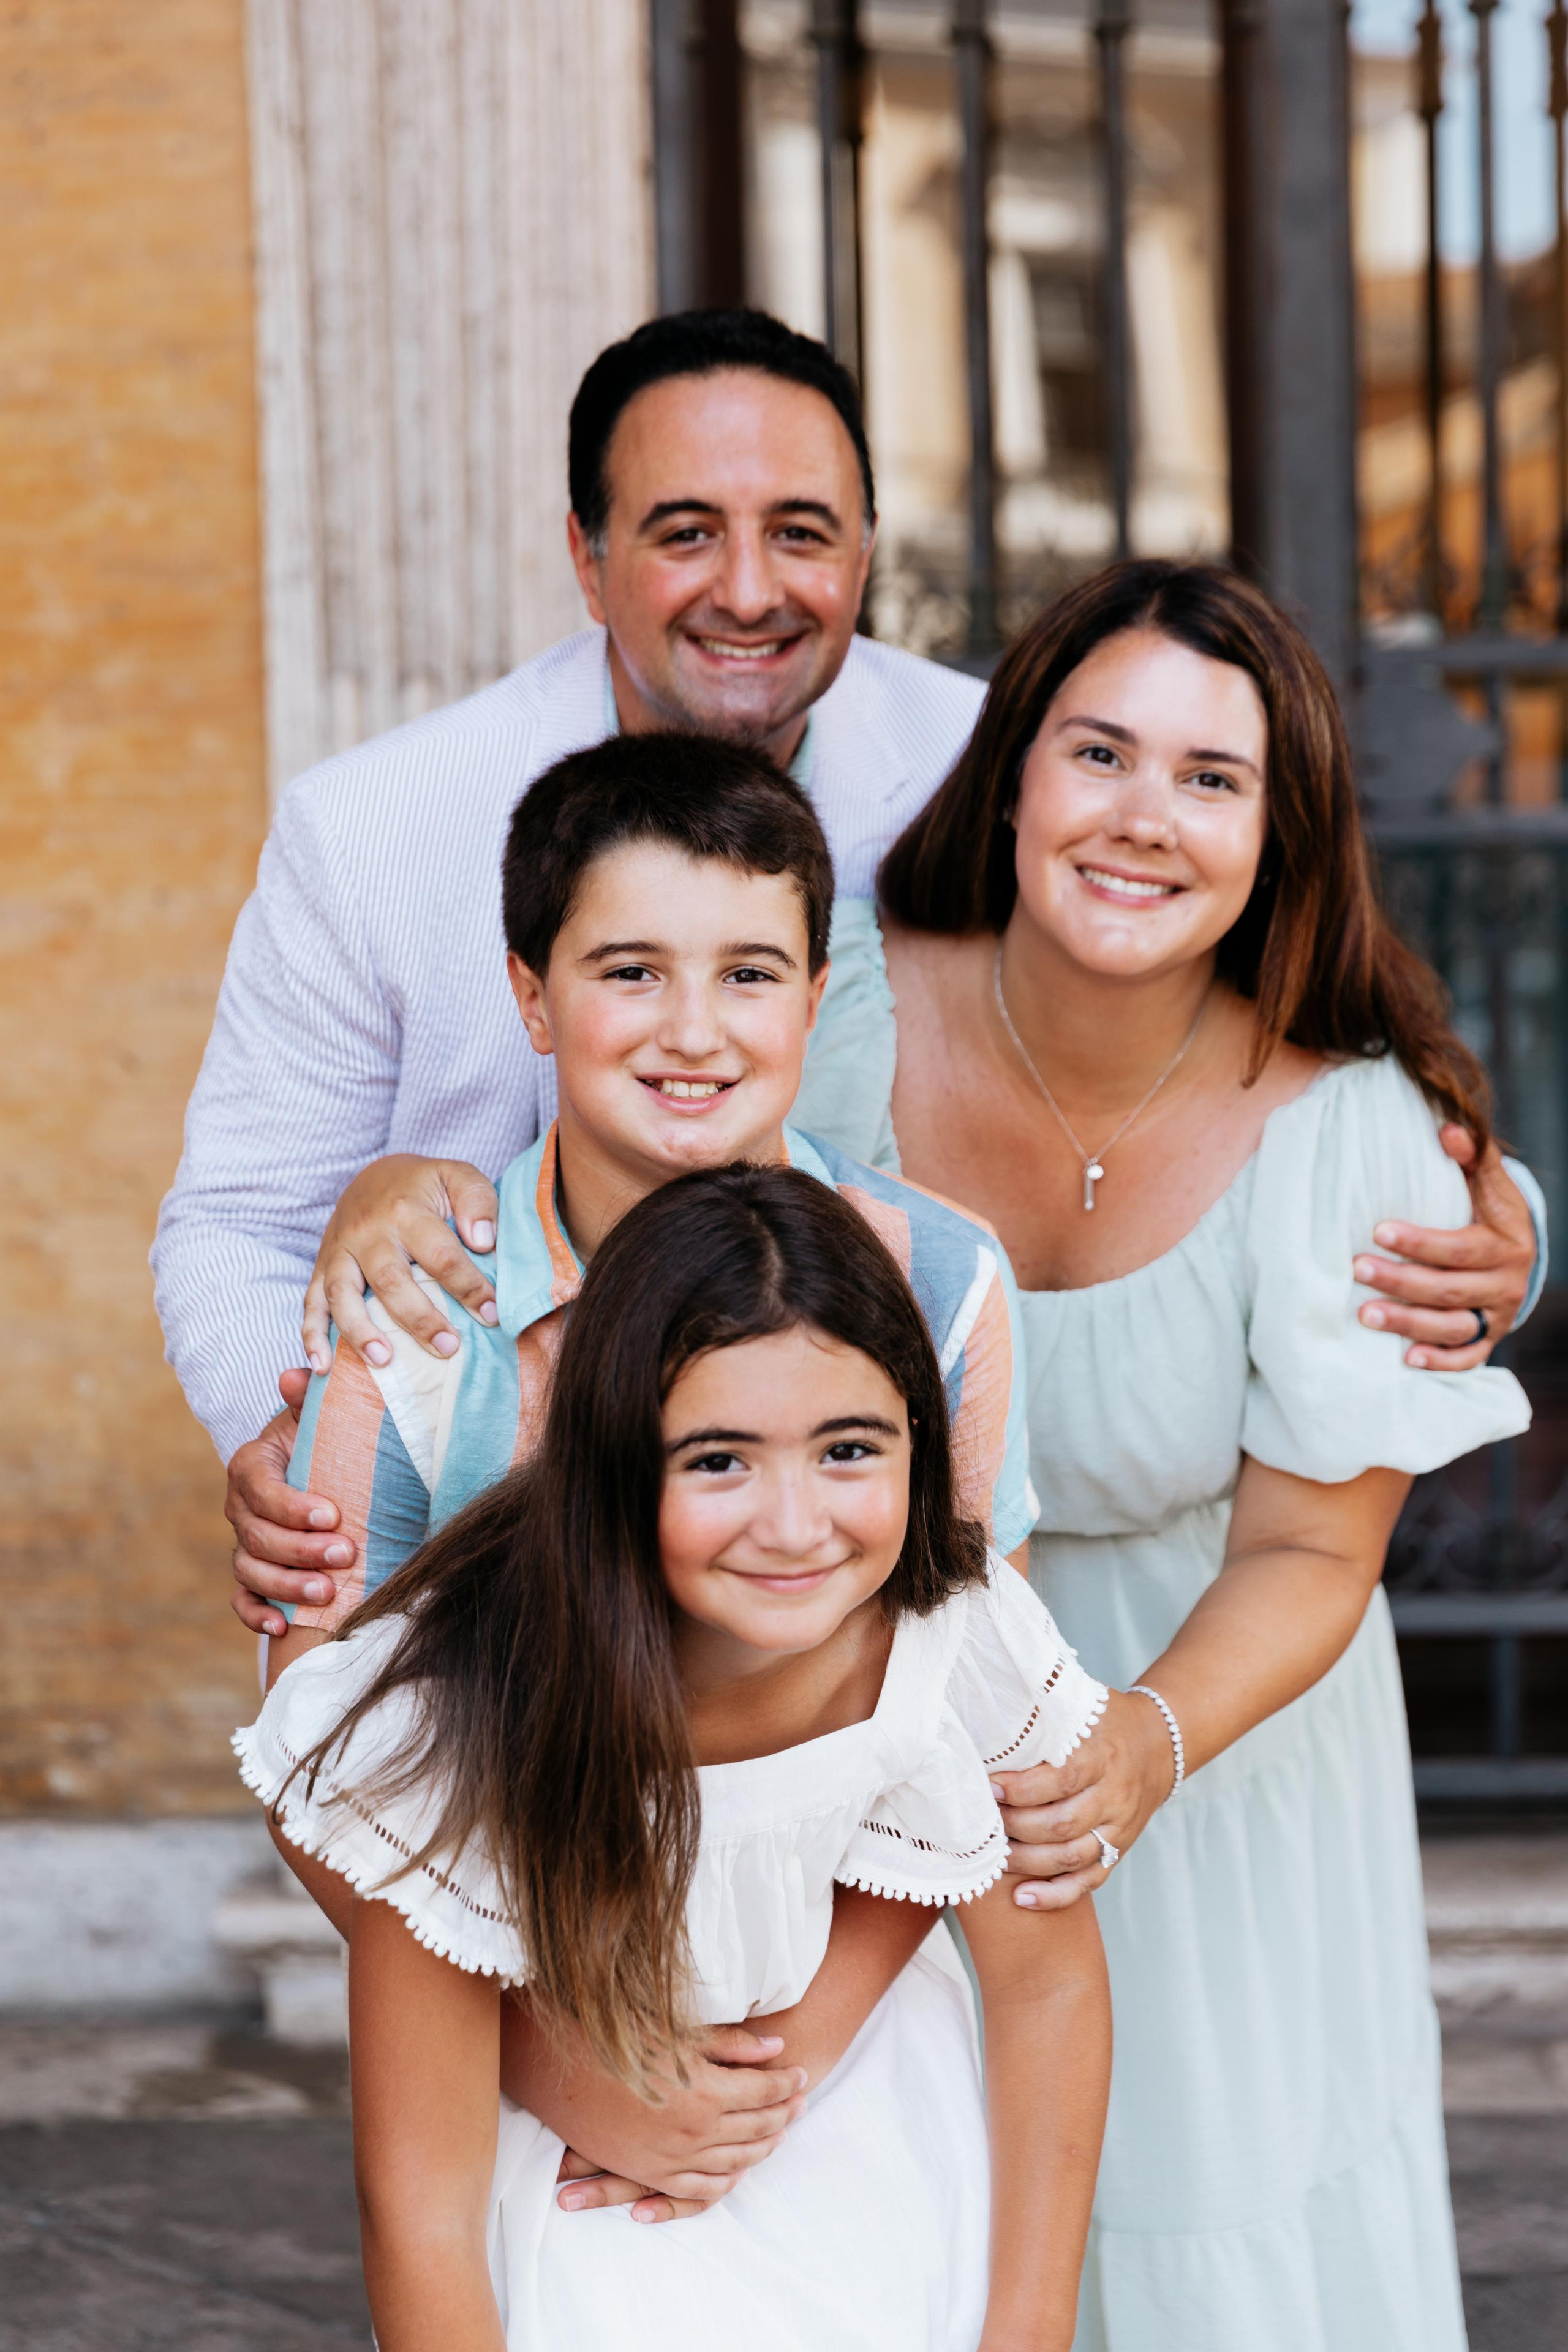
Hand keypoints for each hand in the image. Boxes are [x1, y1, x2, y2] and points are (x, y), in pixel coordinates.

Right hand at [226, 1369, 354, 1635]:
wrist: (320, 1467)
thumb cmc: (324, 1440)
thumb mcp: (318, 1416)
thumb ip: (309, 1397)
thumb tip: (298, 1375)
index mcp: (251, 1465)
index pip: (261, 1488)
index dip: (292, 1505)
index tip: (333, 1514)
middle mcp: (240, 1507)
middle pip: (257, 1535)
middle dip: (300, 1549)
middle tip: (344, 1555)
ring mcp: (244, 1543)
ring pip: (250, 1570)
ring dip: (285, 1586)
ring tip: (326, 1593)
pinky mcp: (252, 1573)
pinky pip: (242, 1600)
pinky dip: (257, 1615)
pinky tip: (282, 1627)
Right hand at [302, 1155, 501, 1371]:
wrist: (373, 1175)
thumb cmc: (425, 1186)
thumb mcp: (457, 1176)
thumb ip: (477, 1200)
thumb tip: (483, 1241)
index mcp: (405, 1209)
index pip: (440, 1255)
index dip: (468, 1287)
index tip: (493, 1315)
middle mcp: (367, 1232)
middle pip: (390, 1280)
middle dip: (420, 1319)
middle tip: (449, 1348)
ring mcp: (340, 1251)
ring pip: (343, 1295)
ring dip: (360, 1331)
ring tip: (384, 1360)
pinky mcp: (322, 1267)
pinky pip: (311, 1303)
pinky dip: (312, 1335)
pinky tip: (323, 1365)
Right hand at [500, 2006, 806, 2224]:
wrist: (557, 2066)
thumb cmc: (618, 2038)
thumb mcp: (679, 2032)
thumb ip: (732, 2045)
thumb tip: (776, 2049)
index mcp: (705, 2094)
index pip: (764, 2092)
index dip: (787, 2081)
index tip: (802, 2070)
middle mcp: (694, 2133)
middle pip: (756, 2127)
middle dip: (784, 2112)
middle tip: (803, 2100)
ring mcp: (672, 2159)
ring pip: (734, 2161)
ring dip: (762, 2147)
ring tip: (781, 2133)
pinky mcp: (650, 2173)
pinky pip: (699, 2188)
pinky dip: (725, 2180)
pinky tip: (738, 2170)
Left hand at [990, 1690, 1174, 1910]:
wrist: (1159, 1745)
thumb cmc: (1105, 1721)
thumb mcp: (1082, 1705)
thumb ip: (1045, 1713)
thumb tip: (989, 1710)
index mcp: (1103, 1755)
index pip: (1062, 1779)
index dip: (1022, 1788)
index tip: (989, 1786)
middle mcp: (1115, 1795)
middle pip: (1062, 1824)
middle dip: (1015, 1826)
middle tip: (983, 1821)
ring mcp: (1119, 1828)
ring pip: (1072, 1856)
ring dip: (1026, 1861)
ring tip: (993, 1854)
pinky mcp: (1119, 1850)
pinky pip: (1090, 1881)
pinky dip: (1056, 1895)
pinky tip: (1023, 1898)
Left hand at [1353, 1127, 1533, 1370]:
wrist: (1519, 1254)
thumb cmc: (1490, 1212)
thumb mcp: (1489, 1183)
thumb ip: (1472, 1156)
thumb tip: (1446, 1128)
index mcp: (1506, 1243)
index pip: (1459, 1248)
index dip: (1419, 1242)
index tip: (1378, 1230)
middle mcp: (1505, 1284)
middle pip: (1449, 1289)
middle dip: (1401, 1281)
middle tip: (1357, 1269)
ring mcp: (1497, 1316)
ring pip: (1452, 1327)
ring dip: (1408, 1323)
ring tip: (1364, 1314)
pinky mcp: (1489, 1340)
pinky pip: (1466, 1358)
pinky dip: (1439, 1362)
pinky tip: (1406, 1359)